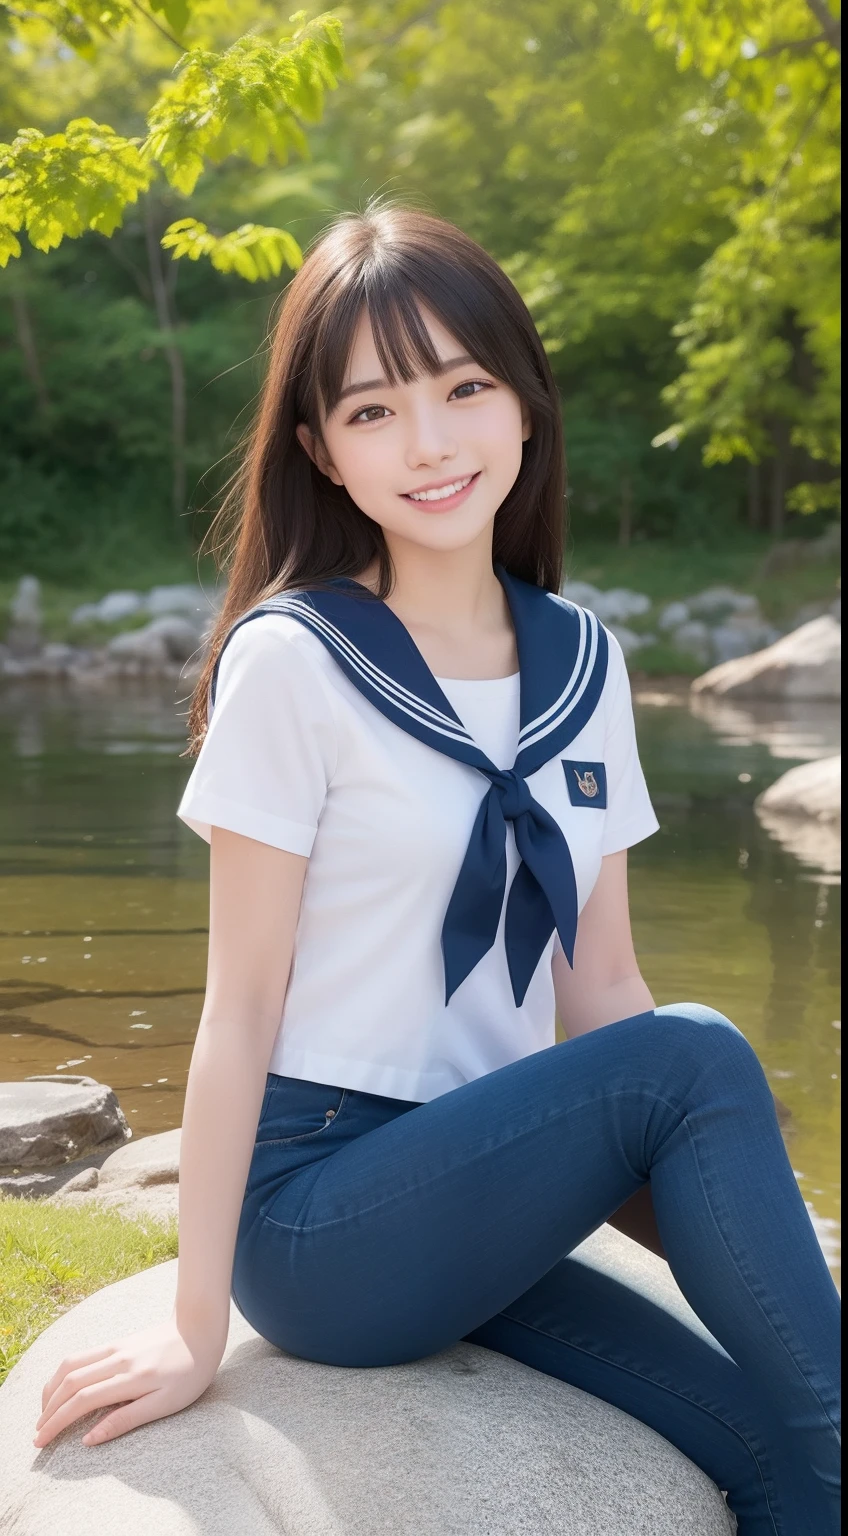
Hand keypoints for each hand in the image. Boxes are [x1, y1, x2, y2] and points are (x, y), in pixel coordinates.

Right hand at [34, 1313, 226, 1448]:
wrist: (201, 1328)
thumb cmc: (190, 1372)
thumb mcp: (165, 1404)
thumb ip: (126, 1420)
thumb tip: (89, 1438)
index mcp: (129, 1378)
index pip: (81, 1401)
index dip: (57, 1422)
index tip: (42, 1442)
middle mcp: (117, 1359)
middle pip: (69, 1382)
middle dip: (48, 1410)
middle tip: (37, 1434)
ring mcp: (115, 1347)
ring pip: (70, 1364)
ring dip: (51, 1389)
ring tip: (44, 1412)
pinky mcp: (117, 1341)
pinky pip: (82, 1355)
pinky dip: (63, 1372)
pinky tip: (62, 1386)